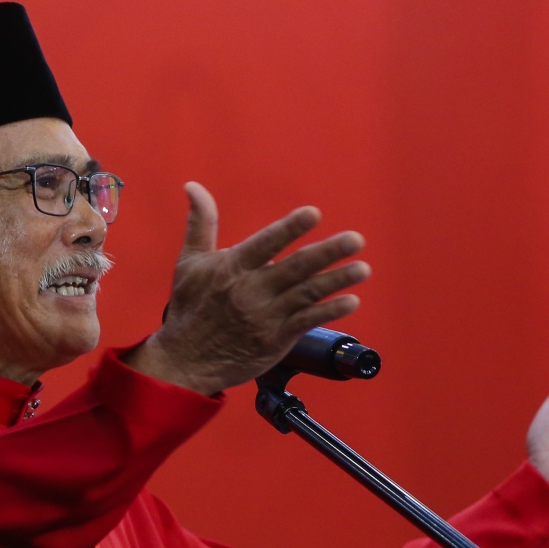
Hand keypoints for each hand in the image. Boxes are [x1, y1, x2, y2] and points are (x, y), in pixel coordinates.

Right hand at [124, 182, 370, 395]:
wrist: (186, 361)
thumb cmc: (189, 308)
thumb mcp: (189, 262)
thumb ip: (201, 223)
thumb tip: (193, 186)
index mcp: (232, 268)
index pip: (266, 244)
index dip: (290, 229)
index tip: (314, 214)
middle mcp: (251, 290)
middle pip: (295, 267)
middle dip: (328, 252)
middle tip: (356, 239)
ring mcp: (265, 316)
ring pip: (307, 294)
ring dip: (337, 280)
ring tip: (362, 268)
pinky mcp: (275, 340)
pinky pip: (307, 322)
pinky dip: (330, 312)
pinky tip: (351, 301)